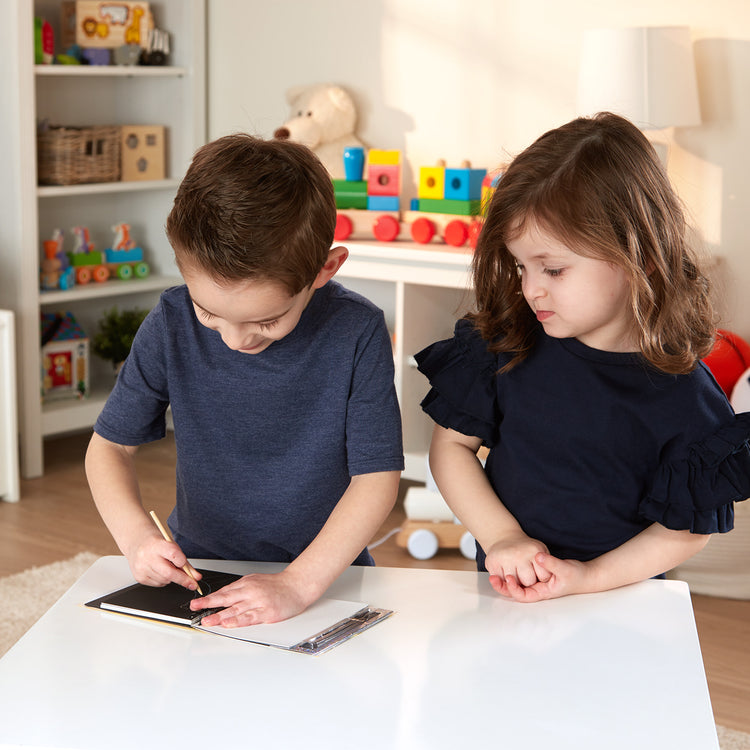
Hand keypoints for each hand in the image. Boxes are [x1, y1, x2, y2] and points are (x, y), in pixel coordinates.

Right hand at [126, 534, 201, 590]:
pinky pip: (158, 584)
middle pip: (169, 573)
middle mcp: (147, 557)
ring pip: (165, 580)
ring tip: (168, 567)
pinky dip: (163, 580)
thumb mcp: (172, 546)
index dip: (183, 563)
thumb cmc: (157, 544)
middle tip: (193, 583)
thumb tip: (196, 577)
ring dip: (172, 578)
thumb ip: (185, 562)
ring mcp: (142, 568)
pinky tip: (159, 571)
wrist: (138, 543)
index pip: (174, 554)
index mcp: (157, 545)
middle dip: (183, 580)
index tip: (192, 571)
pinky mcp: (139, 577)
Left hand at [189, 571, 308, 626]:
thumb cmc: (279, 585)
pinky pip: (249, 617)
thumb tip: (225, 596)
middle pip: (226, 598)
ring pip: (235, 609)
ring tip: (207, 620)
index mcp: (247, 583)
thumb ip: (242, 589)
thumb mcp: (257, 581)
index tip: (197, 602)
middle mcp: (251, 591)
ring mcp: (258, 602)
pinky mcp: (266, 612)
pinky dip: (237, 621)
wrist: (298, 585)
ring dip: (219, 615)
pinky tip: (228, 623)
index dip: (209, 598)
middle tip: (195, 608)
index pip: (224, 591)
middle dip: (208, 603)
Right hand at [484, 533, 550, 588]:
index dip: (542, 577)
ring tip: (515, 570)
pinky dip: (503, 580)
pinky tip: (506, 570)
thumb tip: (549, 580)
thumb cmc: (525, 549)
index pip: (544, 576)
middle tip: (525, 571)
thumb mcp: (541, 551)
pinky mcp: (492, 562)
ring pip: (514, 584)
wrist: (504, 537)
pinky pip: (500, 581)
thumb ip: (548, 565)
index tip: (539, 571)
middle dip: (528, 581)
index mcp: (534, 550)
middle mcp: (519, 553)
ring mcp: (504, 558)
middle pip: (528, 582)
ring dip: (515, 582)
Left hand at [490, 553, 589, 601]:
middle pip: (517, 592)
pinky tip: (506, 567)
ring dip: (506, 581)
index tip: (507, 578)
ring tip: (493, 574)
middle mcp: (538, 589)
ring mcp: (537, 583)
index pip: (524, 596)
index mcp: (543, 592)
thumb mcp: (564, 569)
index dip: (514, 589)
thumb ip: (551, 563)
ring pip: (518, 584)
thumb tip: (537, 557)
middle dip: (504, 587)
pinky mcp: (537, 575)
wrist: (585, 575)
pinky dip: (514, 573)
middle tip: (492, 577)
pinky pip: (522, 576)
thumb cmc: (577, 576)